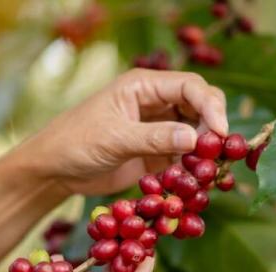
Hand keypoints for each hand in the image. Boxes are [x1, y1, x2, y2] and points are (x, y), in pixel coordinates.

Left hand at [8, 69, 227, 195]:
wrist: (55, 171)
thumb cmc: (75, 143)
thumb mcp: (114, 138)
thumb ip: (154, 137)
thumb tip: (195, 140)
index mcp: (143, 86)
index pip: (190, 86)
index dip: (211, 105)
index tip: (220, 132)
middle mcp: (155, 102)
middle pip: (200, 106)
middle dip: (213, 126)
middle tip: (218, 154)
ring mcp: (158, 128)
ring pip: (196, 133)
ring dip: (205, 150)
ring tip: (207, 172)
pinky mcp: (157, 153)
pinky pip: (184, 157)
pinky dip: (192, 168)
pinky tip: (195, 182)